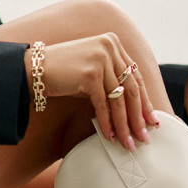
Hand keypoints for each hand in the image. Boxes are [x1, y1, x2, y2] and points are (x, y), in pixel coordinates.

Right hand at [27, 33, 159, 149]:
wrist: (34, 69)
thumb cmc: (65, 74)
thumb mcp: (94, 71)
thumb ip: (114, 80)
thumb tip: (137, 110)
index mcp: (114, 43)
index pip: (136, 77)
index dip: (145, 102)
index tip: (153, 121)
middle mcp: (109, 47)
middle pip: (132, 89)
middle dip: (139, 118)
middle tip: (145, 138)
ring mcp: (100, 58)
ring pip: (119, 100)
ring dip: (124, 126)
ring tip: (128, 143)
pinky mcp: (90, 73)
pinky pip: (103, 104)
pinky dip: (107, 123)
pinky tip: (110, 136)